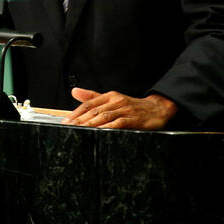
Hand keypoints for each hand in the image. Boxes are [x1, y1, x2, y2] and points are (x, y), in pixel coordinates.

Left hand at [62, 87, 177, 129]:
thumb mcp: (113, 99)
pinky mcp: (134, 119)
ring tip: (79, 130)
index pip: (89, 104)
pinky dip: (108, 127)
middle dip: (79, 120)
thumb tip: (74, 92)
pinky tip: (100, 132)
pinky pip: (119, 123)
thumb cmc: (133, 106)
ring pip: (104, 117)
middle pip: (94, 111)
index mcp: (110, 96)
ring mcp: (125, 110)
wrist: (158, 108)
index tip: (65, 121)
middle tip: (68, 128)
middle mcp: (116, 101)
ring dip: (90, 124)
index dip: (76, 113)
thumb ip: (93, 97)